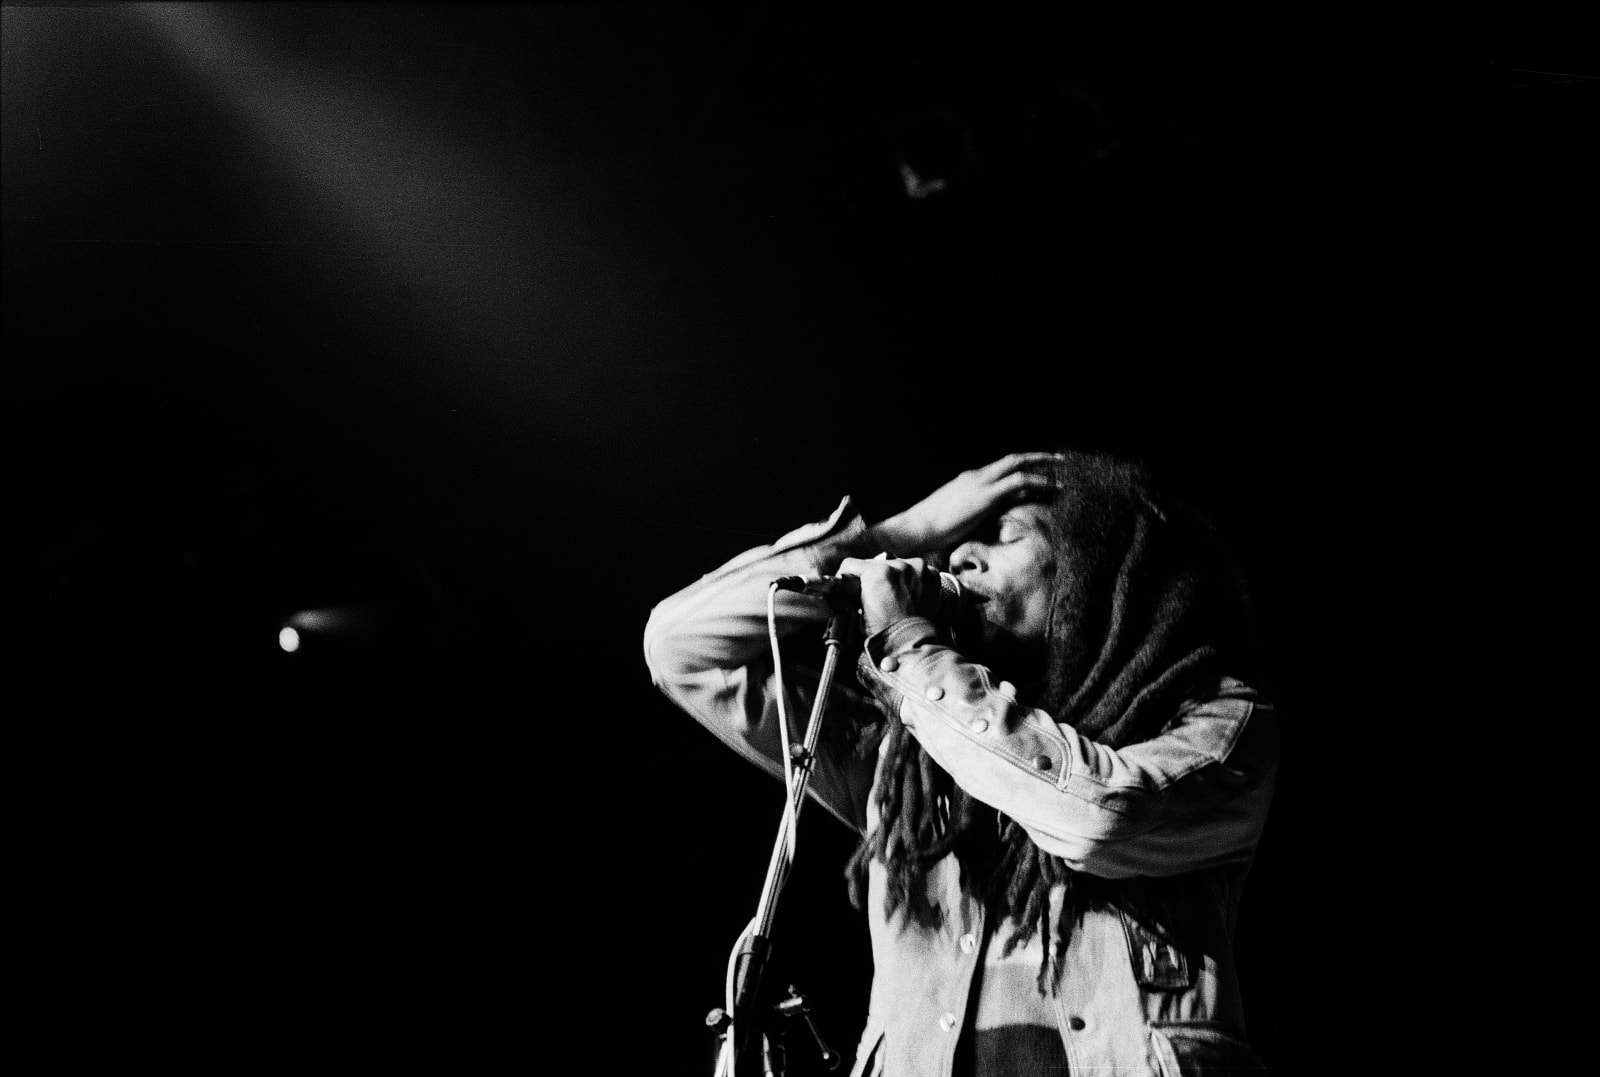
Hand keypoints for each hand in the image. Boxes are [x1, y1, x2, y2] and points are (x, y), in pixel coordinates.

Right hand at [835, 556, 938, 636]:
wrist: (912, 645)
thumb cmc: (885, 633)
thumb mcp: (858, 611)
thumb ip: (854, 591)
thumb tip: (849, 585)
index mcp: (877, 573)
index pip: (851, 565)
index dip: (846, 578)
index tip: (847, 587)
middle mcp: (899, 565)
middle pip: (874, 564)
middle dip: (870, 579)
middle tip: (871, 597)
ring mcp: (917, 569)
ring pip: (895, 566)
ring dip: (891, 578)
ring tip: (892, 598)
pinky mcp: (930, 575)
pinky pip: (914, 571)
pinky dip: (910, 581)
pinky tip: (907, 596)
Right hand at [868, 452, 1064, 554]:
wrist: (915, 527)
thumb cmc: (928, 529)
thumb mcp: (954, 518)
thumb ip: (970, 515)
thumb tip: (982, 523)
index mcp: (968, 480)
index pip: (1000, 469)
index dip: (1020, 469)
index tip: (1036, 473)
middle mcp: (976, 475)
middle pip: (1012, 459)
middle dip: (1036, 457)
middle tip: (1057, 459)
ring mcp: (981, 482)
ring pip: (1019, 464)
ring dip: (1043, 465)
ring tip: (1062, 469)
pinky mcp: (986, 494)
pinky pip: (1019, 481)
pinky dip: (1039, 480)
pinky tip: (1053, 485)